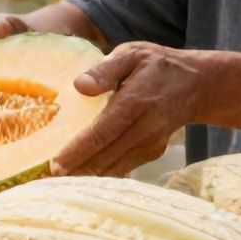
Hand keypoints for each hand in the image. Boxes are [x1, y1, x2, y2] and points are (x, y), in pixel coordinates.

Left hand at [50, 42, 204, 177]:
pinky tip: (78, 178)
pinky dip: (100, 175)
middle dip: (74, 172)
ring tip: (55, 185)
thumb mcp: (132, 54)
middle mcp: (143, 129)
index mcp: (133, 104)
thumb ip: (105, 70)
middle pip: (104, 158)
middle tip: (43, 182)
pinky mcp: (151, 153)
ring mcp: (149, 145)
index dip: (77, 152)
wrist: (197, 85)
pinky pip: (121, 168)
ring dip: (85, 178)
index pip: (101, 133)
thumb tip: (79, 85)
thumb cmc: (157, 66)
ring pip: (112, 168)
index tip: (55, 167)